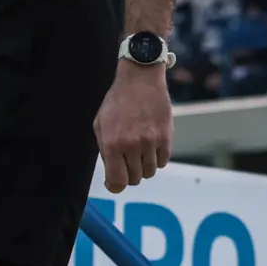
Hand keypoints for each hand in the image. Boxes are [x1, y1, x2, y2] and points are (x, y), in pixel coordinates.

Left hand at [95, 59, 173, 191]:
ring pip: (150, 172)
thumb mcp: (100, 125)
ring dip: (144, 165)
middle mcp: (131, 146)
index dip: (116, 186)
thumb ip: (105, 151)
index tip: (116, 182)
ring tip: (140, 149)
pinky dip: (157, 158)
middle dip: (130, 173)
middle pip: (135, 179)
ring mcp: (150, 142)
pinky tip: (151, 144)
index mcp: (112, 144)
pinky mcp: (166, 137)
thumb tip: (112, 176)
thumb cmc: (117, 102)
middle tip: (127, 160)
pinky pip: (163, 162)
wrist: (140, 80)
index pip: (117, 182)